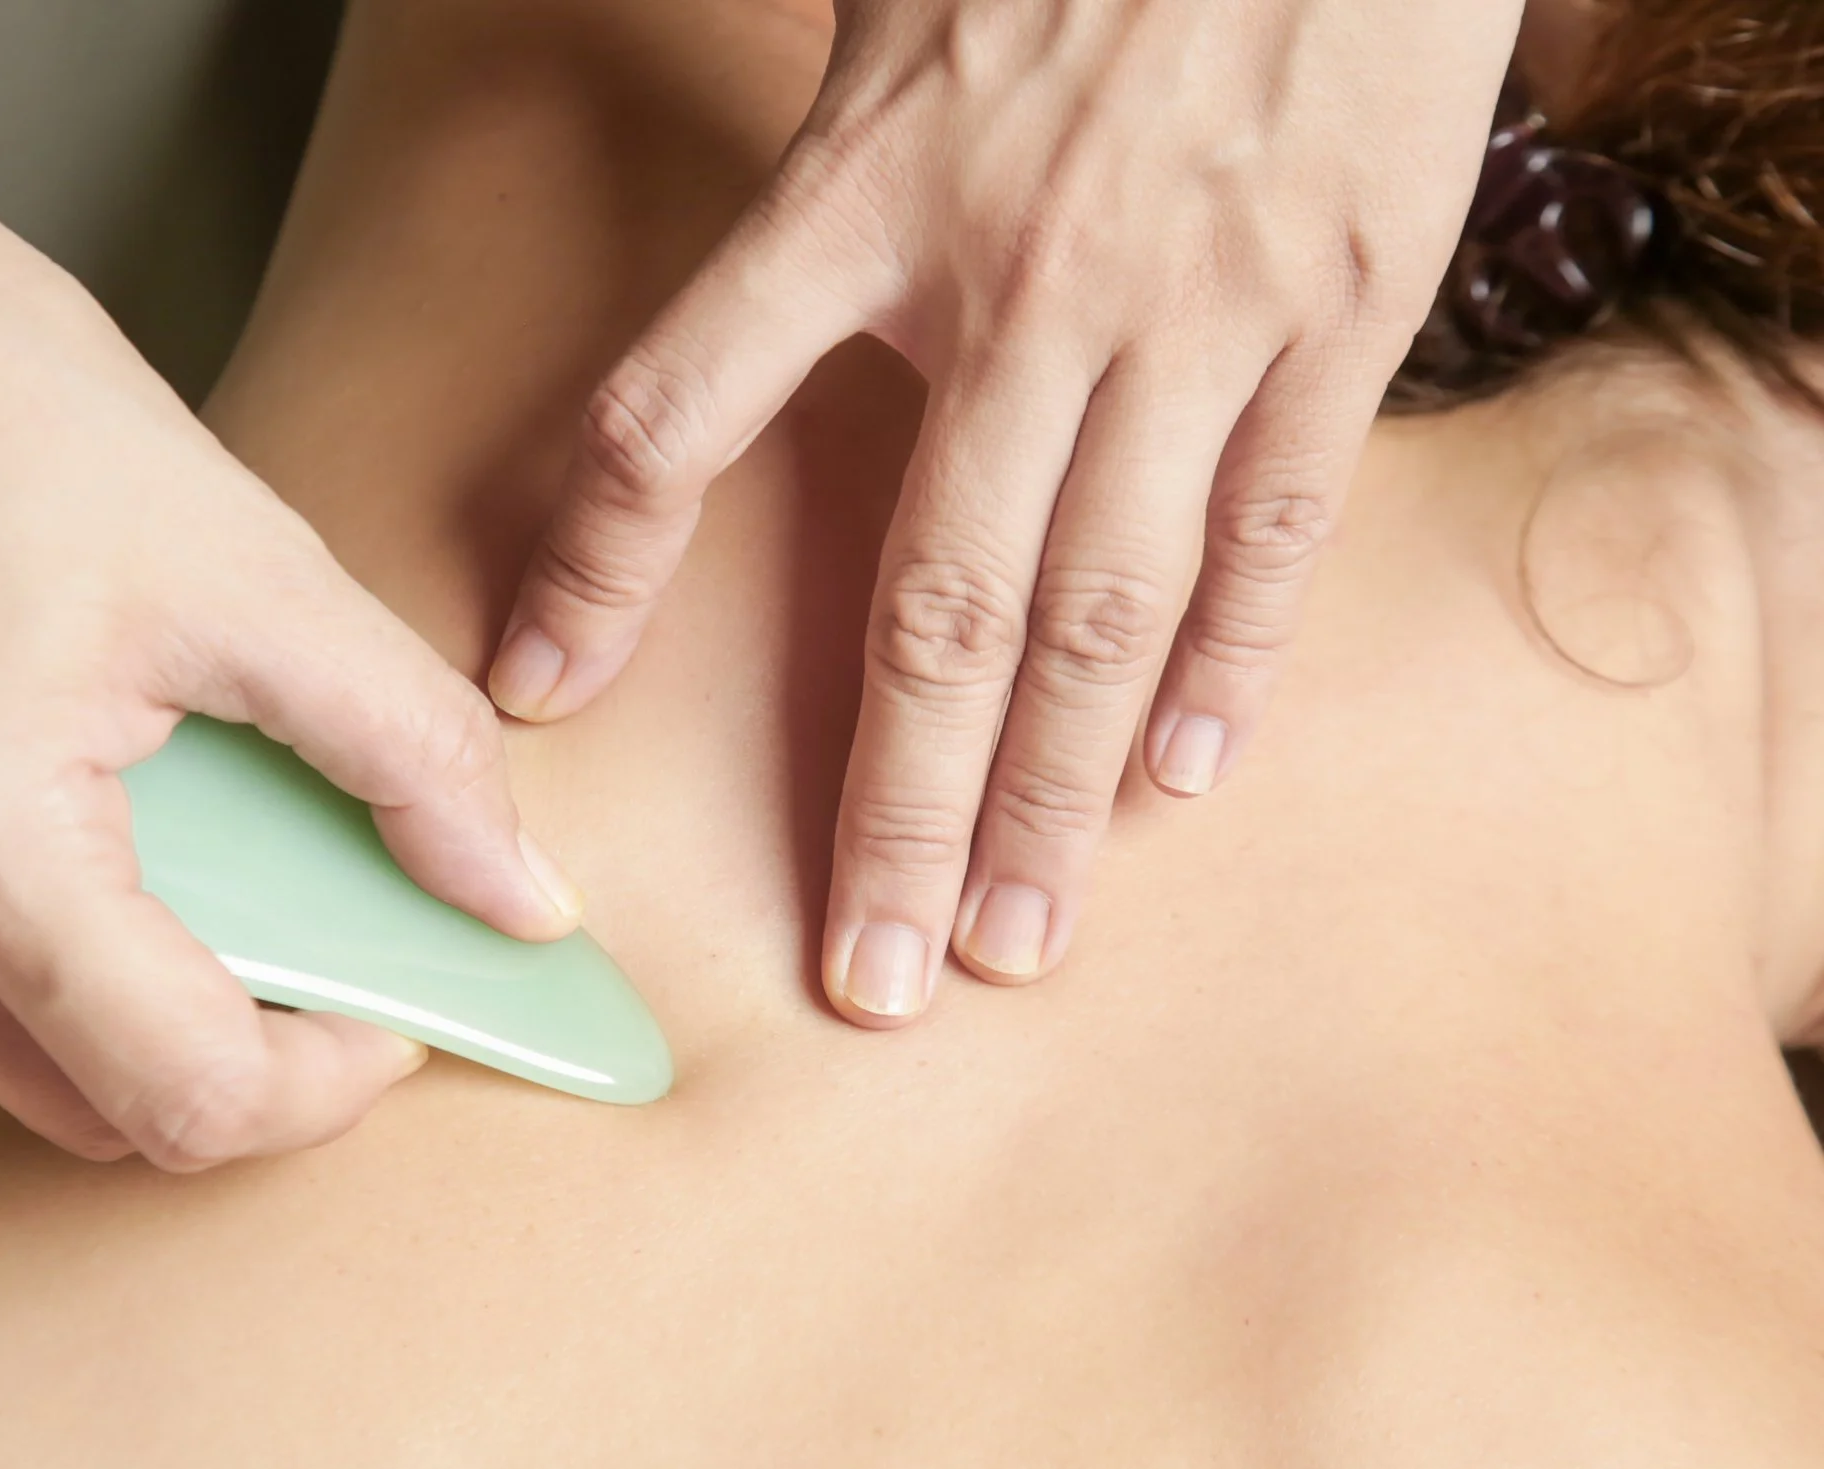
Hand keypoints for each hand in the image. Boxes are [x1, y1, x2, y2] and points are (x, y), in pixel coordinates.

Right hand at [0, 217, 583, 1167]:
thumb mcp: (251, 566)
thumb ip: (411, 751)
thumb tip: (526, 903)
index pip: (184, 1095)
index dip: (329, 1082)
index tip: (403, 1002)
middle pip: (105, 1109)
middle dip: (252, 1060)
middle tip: (344, 948)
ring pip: (33, 1056)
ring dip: (163, 1007)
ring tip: (246, 865)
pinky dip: (79, 947)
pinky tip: (141, 828)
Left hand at [489, 0, 1520, 1019]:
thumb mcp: (880, 19)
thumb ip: (800, 172)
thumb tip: (717, 302)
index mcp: (866, 195)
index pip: (681, 413)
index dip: (597, 566)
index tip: (534, 698)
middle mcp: (1020, 281)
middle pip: (932, 601)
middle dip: (894, 807)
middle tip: (867, 971)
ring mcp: (1189, 308)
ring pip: (1101, 606)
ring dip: (1053, 795)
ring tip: (1010, 936)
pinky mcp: (1336, 307)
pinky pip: (1270, 526)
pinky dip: (1229, 665)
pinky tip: (1183, 781)